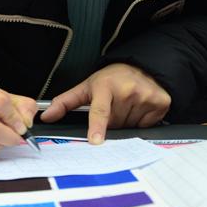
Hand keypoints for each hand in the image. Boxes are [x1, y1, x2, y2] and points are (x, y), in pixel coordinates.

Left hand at [40, 63, 170, 143]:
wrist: (141, 66)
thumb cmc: (111, 79)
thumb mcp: (87, 87)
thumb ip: (65, 102)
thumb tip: (46, 117)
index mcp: (105, 85)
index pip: (100, 110)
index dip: (97, 126)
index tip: (96, 140)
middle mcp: (127, 90)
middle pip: (115, 125)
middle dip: (112, 122)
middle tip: (115, 107)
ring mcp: (145, 96)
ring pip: (130, 127)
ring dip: (127, 122)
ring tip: (127, 106)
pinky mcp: (160, 103)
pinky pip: (146, 126)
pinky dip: (142, 122)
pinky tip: (140, 108)